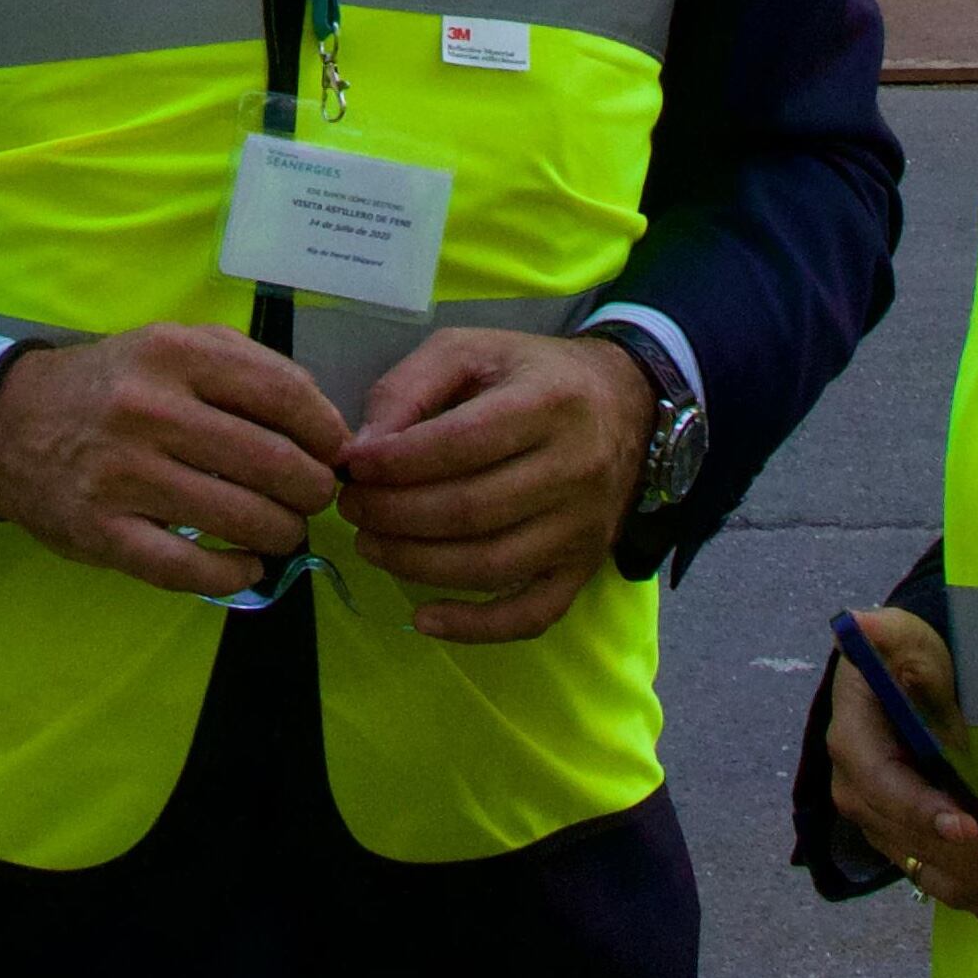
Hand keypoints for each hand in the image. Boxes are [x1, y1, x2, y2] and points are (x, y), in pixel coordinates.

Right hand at [0, 324, 350, 595]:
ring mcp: (124, 476)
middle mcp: (150, 410)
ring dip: (282, 533)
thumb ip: (247, 366)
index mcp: (174, 354)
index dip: (326, 432)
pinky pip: (190, 570)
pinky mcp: (103, 534)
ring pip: (241, 519)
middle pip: (272, 464)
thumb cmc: (114, 384)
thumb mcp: (172, 345)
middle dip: (312, 490)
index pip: (283, 395)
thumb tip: (323, 420)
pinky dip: (235, 574)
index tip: (337, 453)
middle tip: (313, 498)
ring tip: (283, 530)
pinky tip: (248, 566)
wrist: (11, 424)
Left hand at [331, 328, 650, 641]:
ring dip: (416, 564)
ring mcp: (582, 528)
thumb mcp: (471, 350)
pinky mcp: (583, 570)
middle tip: (352, 507)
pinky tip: (423, 618)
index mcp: (547, 403)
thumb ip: (411, 386)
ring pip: (492, 565)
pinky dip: (475, 627)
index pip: (462, 444)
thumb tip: (362, 449)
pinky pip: (531, 615)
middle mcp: (574, 469)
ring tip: (370, 544)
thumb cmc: (533, 375)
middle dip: (395, 514)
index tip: (353, 466)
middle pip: (471, 510)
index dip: (398, 462)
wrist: (626, 406)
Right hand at [822, 602, 977, 920]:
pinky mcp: (901, 842)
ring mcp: (876, 820)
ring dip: (969, 880)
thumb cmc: (909, 657)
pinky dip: (970, 889)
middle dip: (959, 856)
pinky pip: (932, 878)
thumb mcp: (902, 637)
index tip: (967, 825)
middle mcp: (855, 789)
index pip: (880, 784)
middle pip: (904, 837)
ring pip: (920, 867)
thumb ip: (885, 632)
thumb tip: (858, 623)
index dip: (920, 810)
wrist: (908, 681)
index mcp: (851, 740)